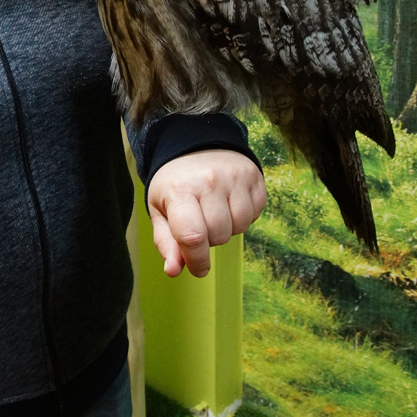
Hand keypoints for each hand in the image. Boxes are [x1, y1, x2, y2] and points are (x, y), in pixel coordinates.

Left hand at [146, 150, 265, 278]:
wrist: (196, 145)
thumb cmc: (176, 183)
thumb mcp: (160, 210)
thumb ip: (166, 242)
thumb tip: (173, 271)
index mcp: (180, 189)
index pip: (192, 236)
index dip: (197, 260)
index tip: (197, 269)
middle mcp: (209, 180)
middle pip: (218, 235)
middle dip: (210, 240)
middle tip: (200, 223)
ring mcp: (234, 176)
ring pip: (240, 227)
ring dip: (228, 228)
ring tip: (215, 212)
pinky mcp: (254, 176)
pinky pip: (255, 214)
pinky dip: (244, 216)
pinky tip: (229, 203)